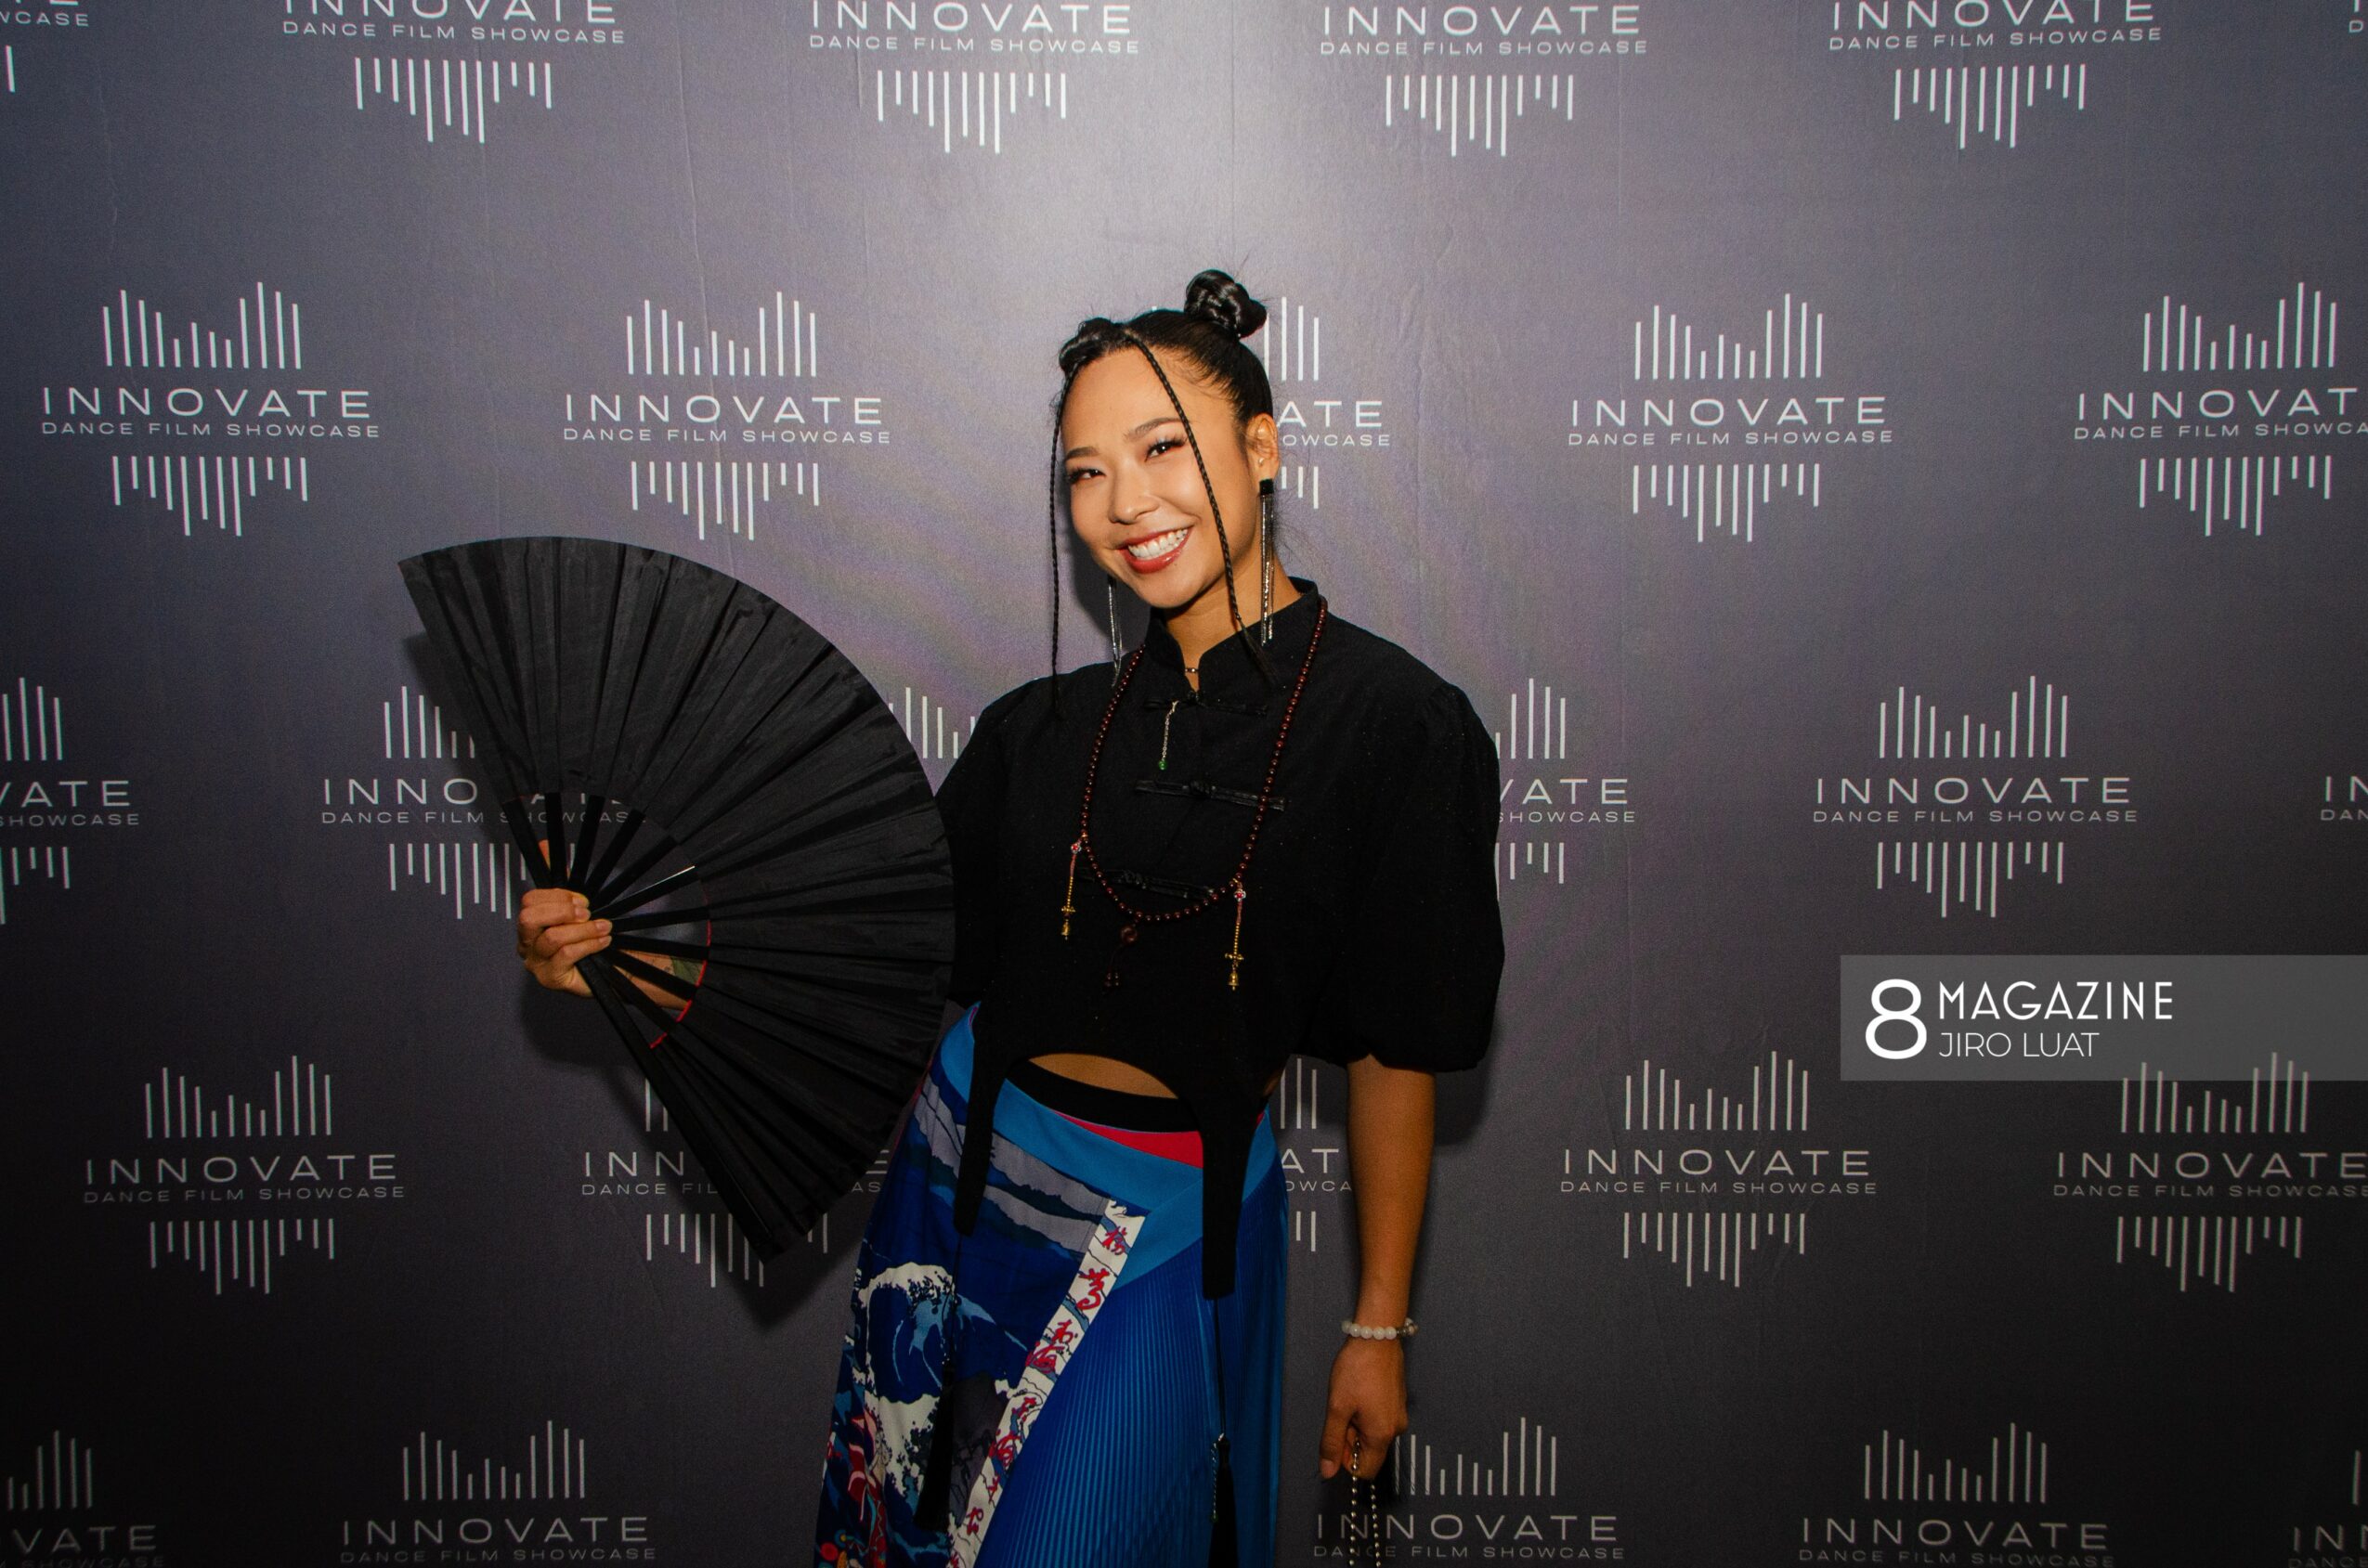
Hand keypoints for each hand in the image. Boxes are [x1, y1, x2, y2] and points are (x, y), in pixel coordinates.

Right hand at [515, 884, 607, 997]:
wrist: (610, 971)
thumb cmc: (590, 942)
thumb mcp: (577, 913)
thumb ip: (563, 888)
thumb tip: (544, 849)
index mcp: (531, 926)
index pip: (529, 901)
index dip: (557, 896)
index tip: (581, 900)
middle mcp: (528, 944)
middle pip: (529, 918)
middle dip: (561, 911)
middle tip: (586, 913)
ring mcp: (537, 962)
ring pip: (553, 937)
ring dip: (583, 929)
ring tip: (603, 927)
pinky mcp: (550, 978)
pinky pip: (567, 954)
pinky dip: (588, 944)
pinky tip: (602, 941)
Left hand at [1318, 1337, 1406, 1479]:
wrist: (1377, 1337)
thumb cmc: (1356, 1371)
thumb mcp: (1337, 1408)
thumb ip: (1331, 1442)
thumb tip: (1327, 1472)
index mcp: (1382, 1436)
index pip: (1363, 1470)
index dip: (1344, 1459)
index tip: (1336, 1433)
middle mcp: (1395, 1430)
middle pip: (1368, 1452)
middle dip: (1349, 1438)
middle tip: (1341, 1411)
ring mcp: (1398, 1415)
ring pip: (1372, 1434)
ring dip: (1356, 1423)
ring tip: (1350, 1398)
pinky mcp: (1397, 1402)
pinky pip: (1379, 1420)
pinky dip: (1365, 1412)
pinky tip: (1359, 1391)